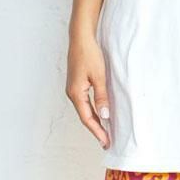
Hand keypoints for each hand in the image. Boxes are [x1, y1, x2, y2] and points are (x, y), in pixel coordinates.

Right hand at [65, 33, 110, 148]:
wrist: (80, 37)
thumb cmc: (89, 54)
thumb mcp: (99, 76)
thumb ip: (102, 96)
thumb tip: (104, 116)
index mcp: (75, 93)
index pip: (87, 118)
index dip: (97, 131)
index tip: (106, 141)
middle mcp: (72, 93)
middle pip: (85, 116)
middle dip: (96, 128)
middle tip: (107, 140)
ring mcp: (73, 88)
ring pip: (84, 109)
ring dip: (94, 119)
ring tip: (105, 130)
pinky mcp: (76, 83)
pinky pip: (84, 101)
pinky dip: (92, 109)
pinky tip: (100, 112)